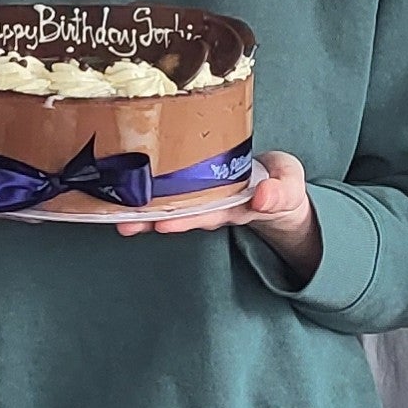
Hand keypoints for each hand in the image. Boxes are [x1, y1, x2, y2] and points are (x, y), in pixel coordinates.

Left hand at [119, 152, 318, 277]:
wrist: (274, 187)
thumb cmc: (277, 182)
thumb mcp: (289, 186)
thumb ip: (280, 192)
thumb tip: (264, 196)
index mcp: (237, 204)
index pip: (211, 212)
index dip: (189, 218)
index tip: (165, 224)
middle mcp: (212, 206)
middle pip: (181, 215)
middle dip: (153, 219)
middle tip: (129, 224)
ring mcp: (201, 201)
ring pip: (169, 209)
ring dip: (143, 215)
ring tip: (120, 219)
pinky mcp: (190, 189)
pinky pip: (165, 194)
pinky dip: (143, 196)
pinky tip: (119, 196)